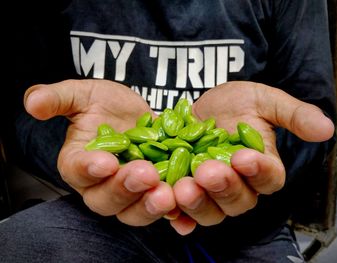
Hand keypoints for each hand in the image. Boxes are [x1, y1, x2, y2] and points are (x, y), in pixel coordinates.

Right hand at [24, 79, 175, 225]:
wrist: (139, 114)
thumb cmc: (107, 105)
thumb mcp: (85, 94)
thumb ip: (59, 98)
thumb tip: (32, 102)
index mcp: (79, 163)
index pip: (77, 171)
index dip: (89, 169)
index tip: (105, 162)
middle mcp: (102, 185)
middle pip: (106, 200)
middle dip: (124, 189)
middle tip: (144, 174)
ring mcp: (130, 193)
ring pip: (134, 210)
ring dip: (149, 206)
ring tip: (166, 193)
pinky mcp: (155, 194)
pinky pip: (163, 210)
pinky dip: (174, 213)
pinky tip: (185, 207)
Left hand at [169, 81, 334, 234]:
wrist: (197, 107)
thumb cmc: (232, 104)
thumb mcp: (261, 100)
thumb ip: (292, 114)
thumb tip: (326, 128)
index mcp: (261, 168)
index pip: (268, 178)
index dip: (258, 170)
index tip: (244, 157)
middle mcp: (239, 187)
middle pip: (238, 201)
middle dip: (224, 187)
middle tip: (208, 171)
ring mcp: (210, 194)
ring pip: (210, 211)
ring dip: (199, 203)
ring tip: (185, 187)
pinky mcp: (185, 194)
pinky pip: (183, 213)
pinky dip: (177, 215)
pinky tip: (169, 210)